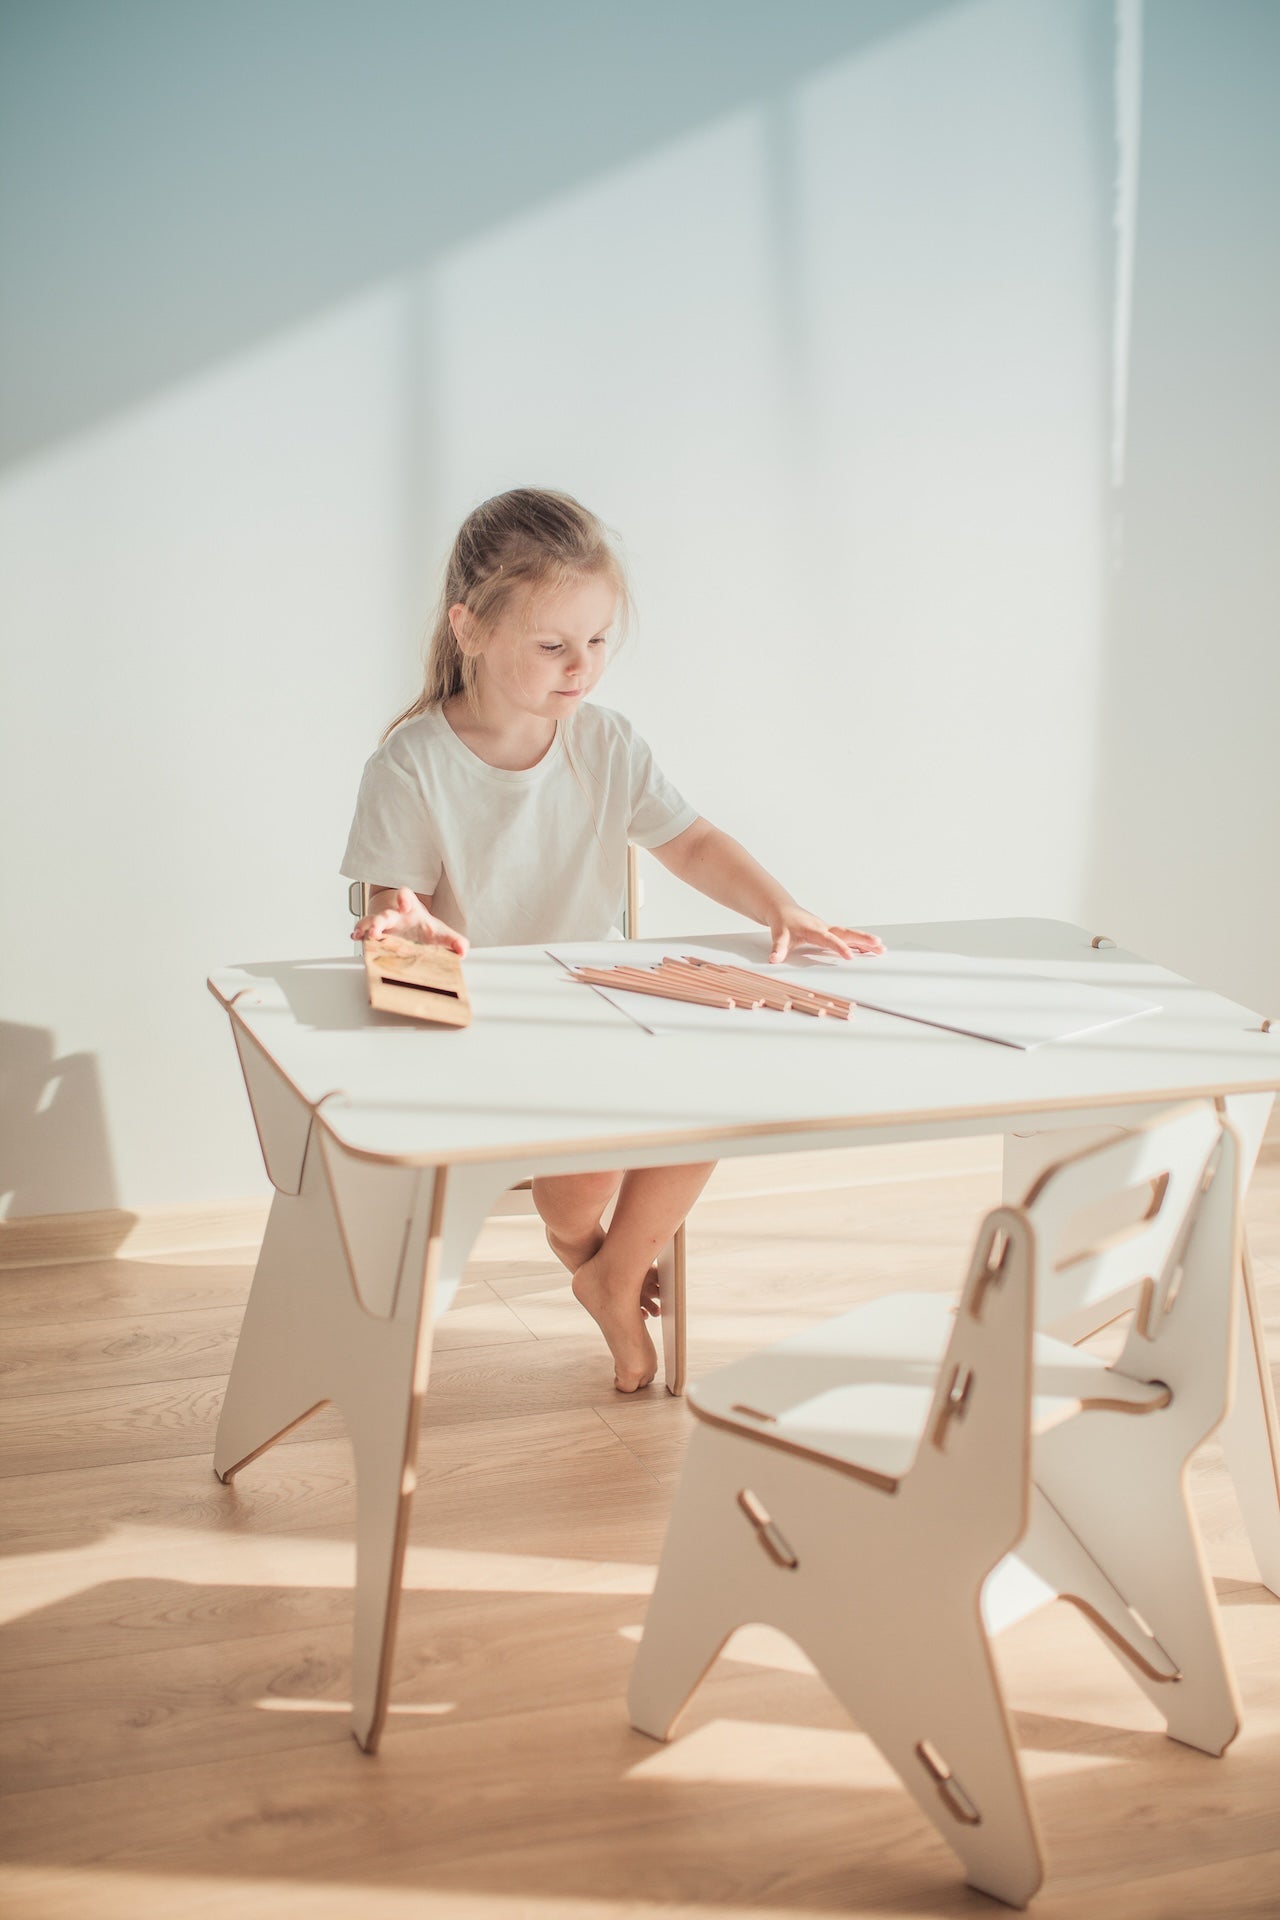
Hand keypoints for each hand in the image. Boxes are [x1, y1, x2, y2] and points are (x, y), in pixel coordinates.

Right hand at [352, 886, 468, 955]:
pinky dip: (359, 934)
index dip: (403, 898)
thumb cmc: (425, 930)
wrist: (413, 932)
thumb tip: (463, 950)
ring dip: (365, 928)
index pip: (406, 896)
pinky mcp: (375, 935)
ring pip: (370, 922)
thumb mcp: (441, 934)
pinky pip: (364, 932)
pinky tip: (355, 937)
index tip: (404, 906)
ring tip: (361, 935)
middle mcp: (394, 915)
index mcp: (411, 910)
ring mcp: (382, 924)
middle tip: (377, 930)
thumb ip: (454, 941)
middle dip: (379, 920)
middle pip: (385, 913)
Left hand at [767, 907, 884, 963]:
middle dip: (862, 940)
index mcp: (813, 929)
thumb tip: (774, 959)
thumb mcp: (778, 935)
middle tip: (877, 945)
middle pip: (846, 933)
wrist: (784, 910)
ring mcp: (829, 930)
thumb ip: (778, 948)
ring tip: (882, 948)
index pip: (828, 939)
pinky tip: (872, 949)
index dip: (838, 947)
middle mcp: (824, 928)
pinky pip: (848, 937)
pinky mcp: (831, 933)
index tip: (849, 956)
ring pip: (850, 934)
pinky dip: (860, 943)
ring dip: (866, 941)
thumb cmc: (783, 922)